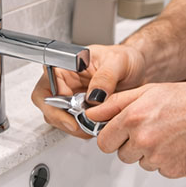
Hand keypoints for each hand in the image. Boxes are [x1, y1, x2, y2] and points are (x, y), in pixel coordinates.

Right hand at [31, 43, 146, 136]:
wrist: (139, 69)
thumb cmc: (126, 58)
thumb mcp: (119, 62)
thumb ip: (105, 77)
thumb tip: (93, 96)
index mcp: (67, 66)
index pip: (46, 86)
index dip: (53, 104)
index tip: (70, 115)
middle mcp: (66, 82)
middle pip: (49, 106)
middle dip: (65, 120)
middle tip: (85, 126)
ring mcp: (73, 97)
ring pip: (60, 118)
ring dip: (76, 126)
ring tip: (96, 125)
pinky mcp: (82, 109)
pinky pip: (75, 123)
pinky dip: (85, 128)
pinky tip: (99, 125)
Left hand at [86, 81, 185, 177]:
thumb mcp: (149, 91)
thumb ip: (115, 104)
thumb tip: (91, 114)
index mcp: (133, 118)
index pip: (103, 141)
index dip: (112, 136)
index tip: (121, 133)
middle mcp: (143, 140)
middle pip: (122, 155)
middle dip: (132, 145)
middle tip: (152, 129)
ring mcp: (157, 158)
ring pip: (142, 163)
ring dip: (150, 153)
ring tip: (169, 135)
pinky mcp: (172, 171)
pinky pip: (160, 170)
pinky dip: (167, 161)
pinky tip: (178, 145)